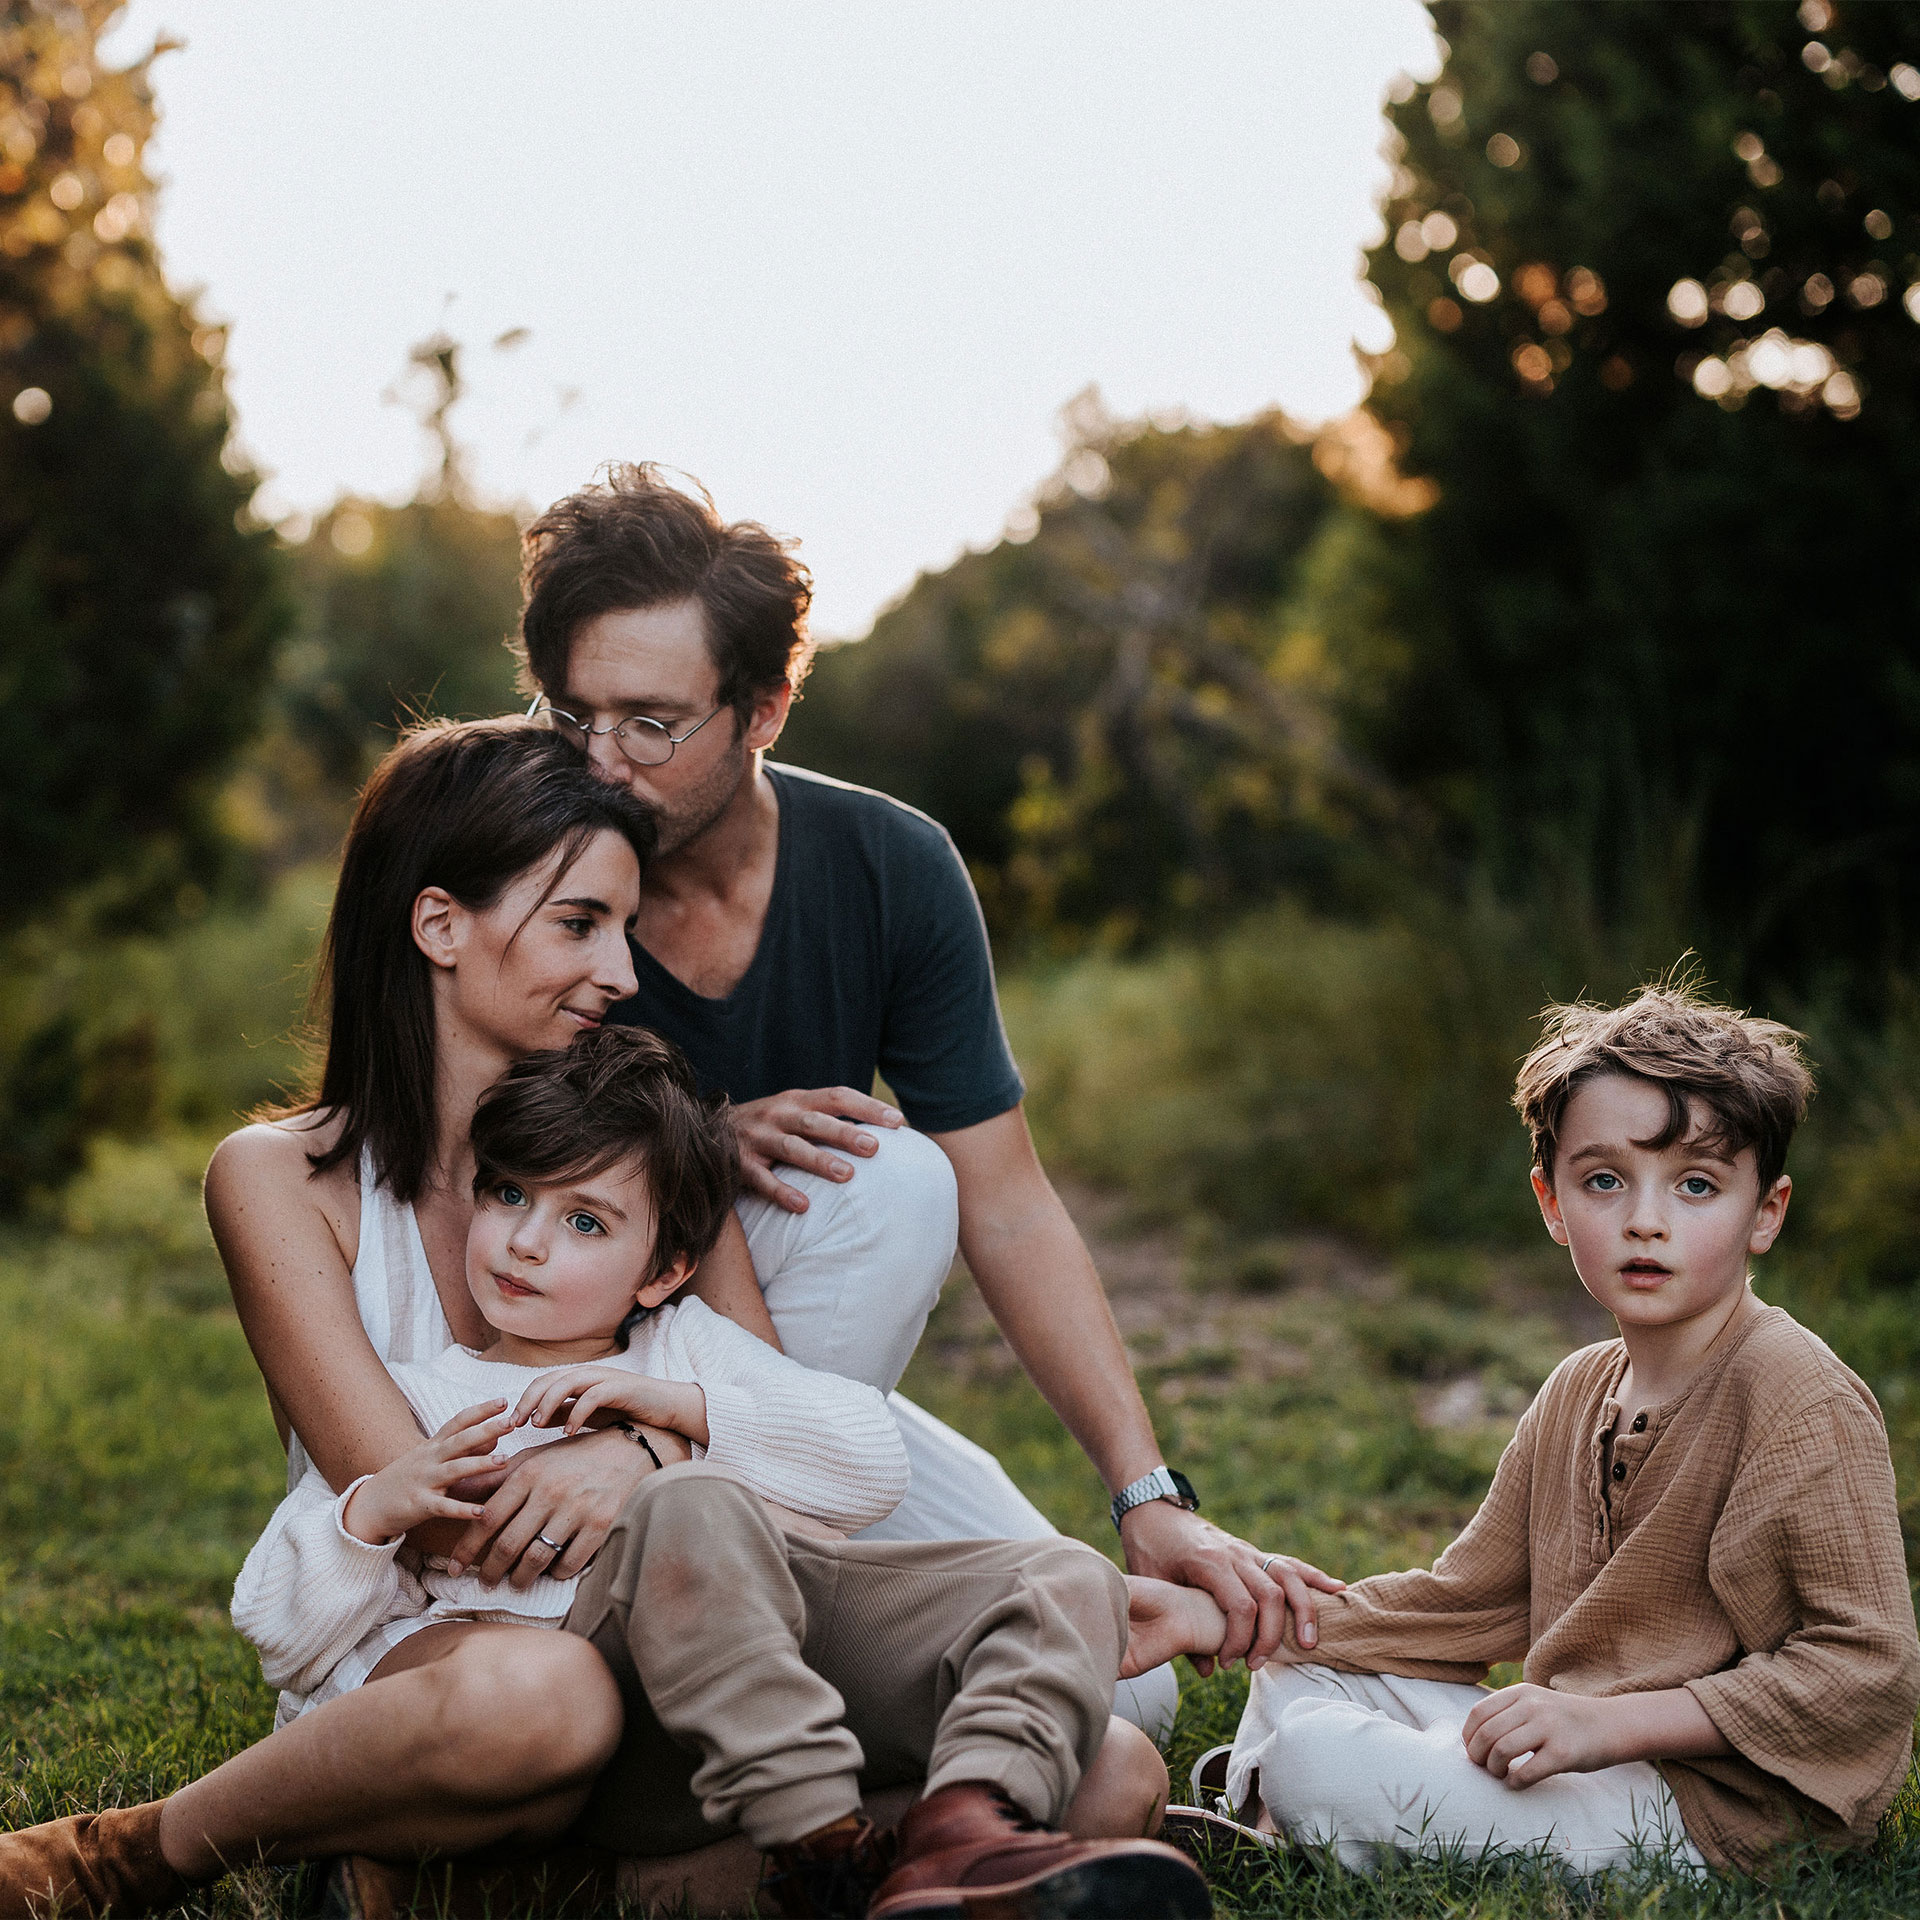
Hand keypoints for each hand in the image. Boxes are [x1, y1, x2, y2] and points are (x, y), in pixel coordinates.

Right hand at [341, 1401, 509, 1545]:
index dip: (480, 1410)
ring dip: (480, 1464)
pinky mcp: (419, 1505)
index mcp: (433, 1445)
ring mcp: (423, 1480)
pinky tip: (482, 1512)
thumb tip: (495, 1440)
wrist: (369, 1505)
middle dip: (486, 1430)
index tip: (504, 1401)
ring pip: (454, 1469)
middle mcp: (429, 1459)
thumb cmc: (408, 1478)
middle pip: (460, 1440)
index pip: (459, 1421)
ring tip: (505, 1460)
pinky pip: (443, 1507)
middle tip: (512, 1422)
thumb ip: (463, 1450)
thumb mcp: (432, 1458)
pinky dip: (462, 1510)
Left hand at [447, 1423, 689, 1587]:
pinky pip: (569, 1563)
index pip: (486, 1518)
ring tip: (515, 1582)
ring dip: (520, 1578)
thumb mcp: (535, 1459)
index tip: (454, 1567)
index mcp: (529, 1473)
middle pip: (507, 1544)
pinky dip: (556, 1573)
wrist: (631, 1449)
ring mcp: (577, 1509)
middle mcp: (550, 1491)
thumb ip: (495, 1477)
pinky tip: (552, 1572)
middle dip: (490, 1571)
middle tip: (485, 1583)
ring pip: (536, 1559)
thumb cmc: (575, 1457)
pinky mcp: (601, 1525)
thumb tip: (455, 1490)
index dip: (466, 1548)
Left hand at [514, 1365, 707, 1443]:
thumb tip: (535, 1421)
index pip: (542, 1383)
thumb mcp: (590, 1415)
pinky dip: (577, 1412)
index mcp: (579, 1379)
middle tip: (515, 1424)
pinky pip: (592, 1396)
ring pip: (567, 1382)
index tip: (509, 1424)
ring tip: (536, 1425)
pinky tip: (568, 1432)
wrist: (668, 1408)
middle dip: (528, 1400)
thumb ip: (565, 1414)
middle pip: (549, 1379)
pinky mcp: (621, 1387)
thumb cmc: (628, 1412)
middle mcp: (589, 1374)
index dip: (523, 1400)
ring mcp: (605, 1378)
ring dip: (548, 1403)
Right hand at [731, 1086, 903, 1210]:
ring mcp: (758, 1139)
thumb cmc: (767, 1127)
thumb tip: (879, 1135)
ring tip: (847, 1175)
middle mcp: (778, 1115)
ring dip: (819, 1161)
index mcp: (797, 1101)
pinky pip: (762, 1180)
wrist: (706, 1132)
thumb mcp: (793, 1114)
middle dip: (846, 1134)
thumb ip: (827, 1120)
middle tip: (875, 1148)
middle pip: (816, 1122)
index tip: (898, 1122)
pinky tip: (803, 1206)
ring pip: (791, 1148)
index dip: (868, 1107)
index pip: (837, 1097)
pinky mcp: (739, 1164)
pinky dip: (781, 1192)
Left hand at [1118, 1501, 1344, 1671]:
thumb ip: (1179, 1628)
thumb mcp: (1153, 1586)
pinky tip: (1336, 1590)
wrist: (1152, 1509)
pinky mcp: (1252, 1551)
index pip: (1240, 1607)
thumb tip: (1208, 1670)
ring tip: (1310, 1641)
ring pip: (1286, 1576)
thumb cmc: (1148, 1549)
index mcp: (1209, 1563)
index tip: (1228, 1663)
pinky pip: (1288, 1563)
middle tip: (1258, 1665)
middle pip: (1270, 1595)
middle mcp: (1234, 1554)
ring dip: (1303, 1609)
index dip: (1240, 1640)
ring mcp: (1246, 1551)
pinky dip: (1313, 1576)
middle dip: (1271, 1635)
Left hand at [1461, 1684, 1622, 1786]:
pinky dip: (1515, 1782)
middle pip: (1486, 1734)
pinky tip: (1517, 1783)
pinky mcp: (1563, 1753)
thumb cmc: (1564, 1719)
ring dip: (1494, 1769)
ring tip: (1500, 1774)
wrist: (1610, 1725)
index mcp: (1521, 1693)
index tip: (1472, 1750)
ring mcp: (1548, 1728)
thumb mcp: (1534, 1702)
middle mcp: (1532, 1706)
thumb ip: (1507, 1712)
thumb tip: (1471, 1739)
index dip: (1468, 1736)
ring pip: (1502, 1751)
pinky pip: (1527, 1772)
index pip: (1478, 1713)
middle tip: (1484, 1767)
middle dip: (1477, 1756)